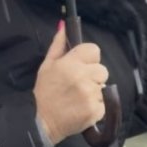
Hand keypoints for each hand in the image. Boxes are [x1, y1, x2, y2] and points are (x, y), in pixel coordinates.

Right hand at [33, 21, 109, 143]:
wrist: (41, 121)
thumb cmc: (44, 92)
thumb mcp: (47, 65)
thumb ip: (58, 45)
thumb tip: (63, 25)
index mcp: (71, 63)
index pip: (94, 50)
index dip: (89, 58)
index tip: (81, 66)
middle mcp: (82, 77)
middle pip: (102, 70)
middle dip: (93, 76)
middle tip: (79, 85)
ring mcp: (90, 95)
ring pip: (103, 87)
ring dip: (95, 91)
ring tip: (79, 97)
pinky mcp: (96, 111)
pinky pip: (105, 103)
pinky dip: (96, 106)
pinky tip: (82, 107)